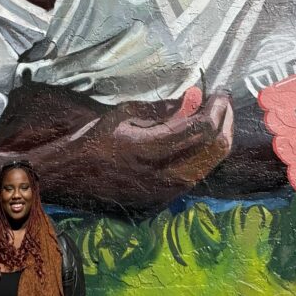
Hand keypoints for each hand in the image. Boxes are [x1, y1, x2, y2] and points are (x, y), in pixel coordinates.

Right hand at [37, 90, 234, 209]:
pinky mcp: (163, 202)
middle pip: (215, 150)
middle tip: (222, 104)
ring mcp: (164, 194)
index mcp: (150, 150)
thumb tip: (196, 97)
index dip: (218, 108)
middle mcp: (162, 176)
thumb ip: (164, 108)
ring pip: (209, 166)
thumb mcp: (125, 114)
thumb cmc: (93, 140)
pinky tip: (196, 139)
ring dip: (217, 140)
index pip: (203, 128)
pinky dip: (202, 156)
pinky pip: (194, 177)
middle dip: (226, 123)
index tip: (219, 93)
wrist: (69, 178)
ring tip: (213, 118)